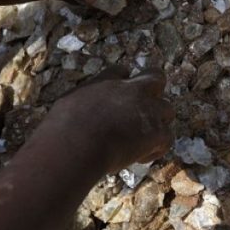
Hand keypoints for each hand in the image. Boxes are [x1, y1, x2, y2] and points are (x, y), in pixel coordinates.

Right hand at [39, 68, 173, 173]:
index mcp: (107, 81)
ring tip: (142, 139)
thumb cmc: (62, 128)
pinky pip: (167, 138)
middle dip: (153, 90)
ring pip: (168, 109)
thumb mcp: (68, 104)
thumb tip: (83, 112)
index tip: (119, 95)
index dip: (123, 82)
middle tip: (145, 109)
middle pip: (156, 77)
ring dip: (158, 122)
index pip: (122, 71)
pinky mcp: (157, 132)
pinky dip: (156, 149)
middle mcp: (133, 90)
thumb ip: (84, 103)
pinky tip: (140, 157)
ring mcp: (148, 110)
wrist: (77, 144)